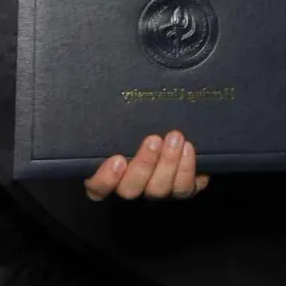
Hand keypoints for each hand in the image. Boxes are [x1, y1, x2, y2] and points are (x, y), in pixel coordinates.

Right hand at [83, 131, 209, 200]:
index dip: (105, 179)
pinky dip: (186, 169)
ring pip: (158, 189)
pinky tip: (188, 148)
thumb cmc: (146, 121)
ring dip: (168, 163)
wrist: (180, 127)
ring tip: (175, 137)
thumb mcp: (129, 119)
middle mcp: (132, 186)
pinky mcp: (181, 189)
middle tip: (153, 140)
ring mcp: (156, 190)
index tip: (117, 160)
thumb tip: (112, 95)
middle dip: (143, 165)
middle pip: (130, 189)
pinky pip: (184, 188)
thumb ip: (119, 119)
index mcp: (111, 173)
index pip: (98, 188)